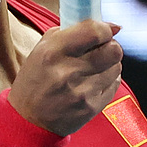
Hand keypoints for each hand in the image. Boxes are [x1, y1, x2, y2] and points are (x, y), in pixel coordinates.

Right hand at [11, 19, 123, 135]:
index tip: (105, 29)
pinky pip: (114, 84)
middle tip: (102, 48)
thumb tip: (107, 25)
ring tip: (94, 67)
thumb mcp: (41, 50)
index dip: (105, 28)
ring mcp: (83, 92)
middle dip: (111, 46)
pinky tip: (93, 81)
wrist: (30, 121)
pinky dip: (108, 79)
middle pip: (113, 50)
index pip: (94, 32)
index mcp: (53, 53)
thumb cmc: (35, 81)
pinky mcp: (92, 108)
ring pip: (116, 67)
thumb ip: (70, 33)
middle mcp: (69, 72)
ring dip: (109, 63)